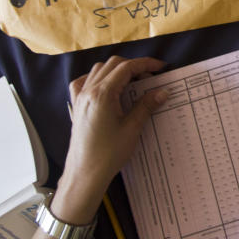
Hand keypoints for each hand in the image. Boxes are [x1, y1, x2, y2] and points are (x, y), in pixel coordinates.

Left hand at [50, 57, 167, 224]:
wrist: (85, 174)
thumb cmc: (109, 153)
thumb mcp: (132, 128)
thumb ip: (146, 105)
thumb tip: (162, 91)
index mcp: (103, 94)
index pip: (126, 68)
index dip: (145, 64)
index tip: (161, 67)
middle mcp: (89, 91)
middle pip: (112, 65)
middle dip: (133, 66)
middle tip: (149, 79)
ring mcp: (80, 98)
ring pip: (98, 70)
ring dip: (117, 70)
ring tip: (132, 83)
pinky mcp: (76, 106)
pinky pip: (83, 82)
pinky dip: (97, 78)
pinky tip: (106, 87)